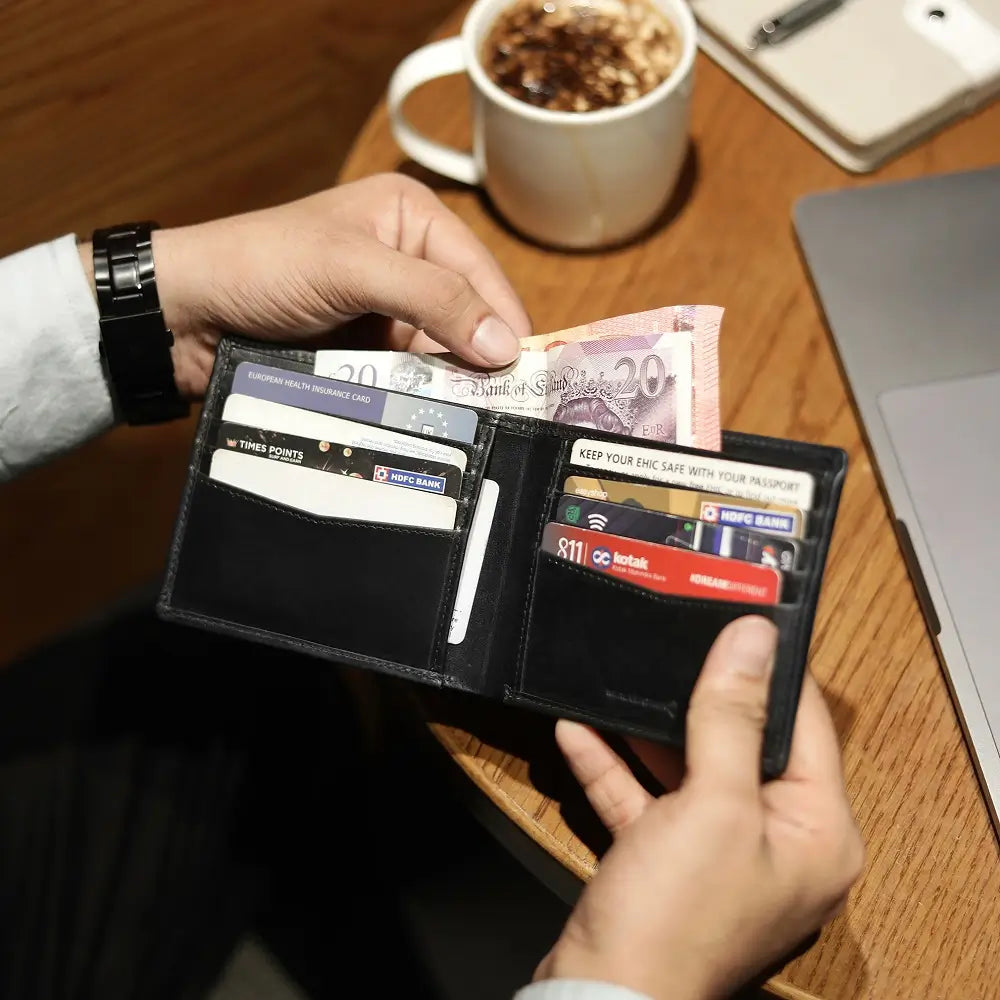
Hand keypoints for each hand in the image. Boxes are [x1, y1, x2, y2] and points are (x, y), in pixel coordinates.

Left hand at [81, 174, 531, 399]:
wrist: (185, 315)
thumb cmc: (262, 267)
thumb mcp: (351, 269)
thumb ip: (432, 299)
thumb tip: (507, 346)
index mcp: (413, 219)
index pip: (482, 275)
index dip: (505, 326)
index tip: (528, 381)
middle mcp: (408, 261)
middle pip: (468, 319)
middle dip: (479, 361)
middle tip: (501, 410)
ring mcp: (386, 310)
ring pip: (441, 355)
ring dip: (449, 385)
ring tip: (468, 421)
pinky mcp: (366, 349)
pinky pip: (410, 377)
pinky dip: (419, 398)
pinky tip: (430, 420)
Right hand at [538, 616, 863, 999]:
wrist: (601, 996)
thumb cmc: (678, 908)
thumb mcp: (712, 802)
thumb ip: (731, 715)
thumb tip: (752, 635)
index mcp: (817, 831)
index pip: (806, 725)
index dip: (773, 668)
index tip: (741, 613)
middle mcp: (775, 841)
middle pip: (743, 744)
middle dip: (702, 694)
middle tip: (674, 634)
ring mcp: (717, 853)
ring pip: (689, 770)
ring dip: (649, 729)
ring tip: (623, 675)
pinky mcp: (666, 862)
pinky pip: (645, 799)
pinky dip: (614, 767)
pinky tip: (575, 728)